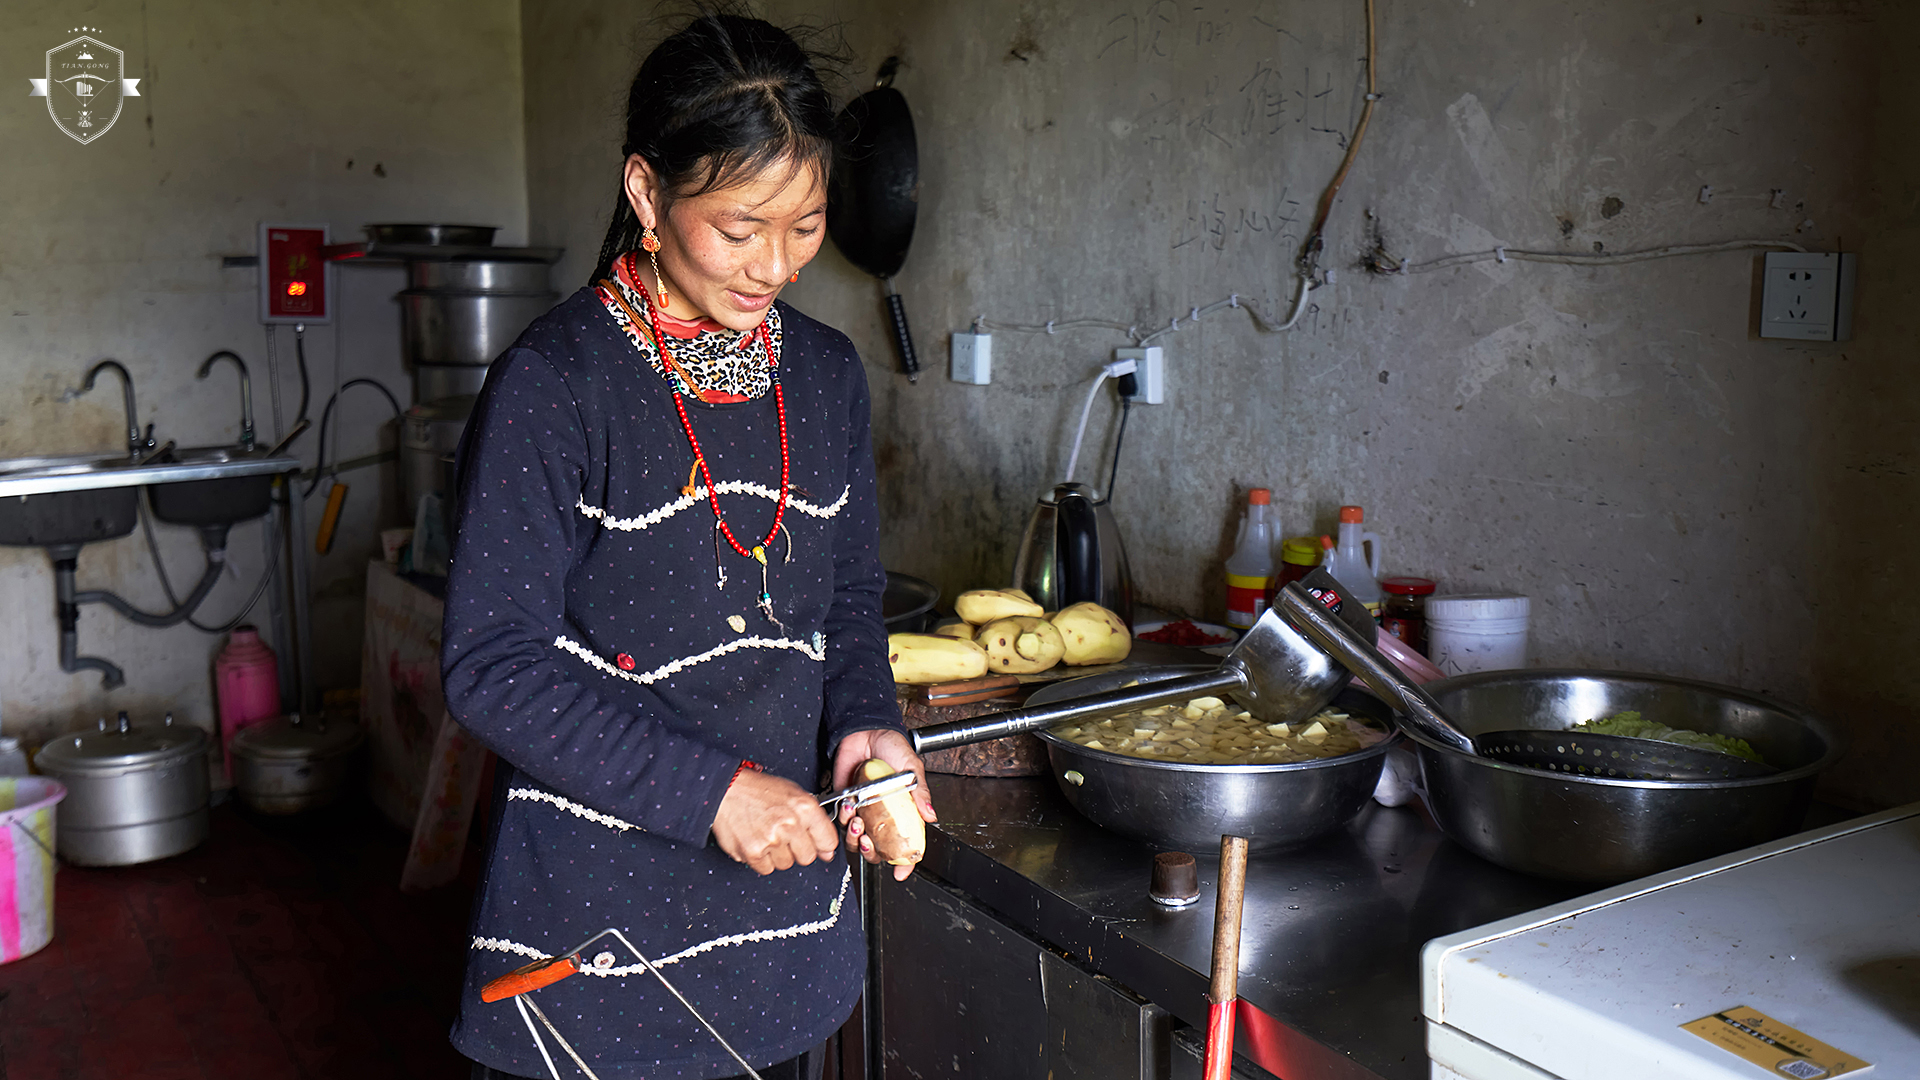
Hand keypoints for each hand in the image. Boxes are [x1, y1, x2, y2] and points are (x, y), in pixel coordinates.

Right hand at [711, 768, 839, 875]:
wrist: (726, 790)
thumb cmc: (759, 791)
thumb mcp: (794, 794)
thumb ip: (814, 820)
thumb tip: (827, 850)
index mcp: (805, 807)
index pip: (828, 841)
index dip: (823, 845)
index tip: (818, 845)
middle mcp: (790, 824)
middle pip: (807, 857)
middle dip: (798, 849)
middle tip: (785, 836)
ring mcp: (771, 840)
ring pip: (786, 864)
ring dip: (778, 854)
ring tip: (767, 835)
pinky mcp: (753, 852)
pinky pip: (766, 869)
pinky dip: (761, 859)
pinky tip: (756, 841)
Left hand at [832, 728, 936, 880]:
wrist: (865, 732)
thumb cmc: (891, 747)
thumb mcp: (911, 768)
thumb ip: (920, 792)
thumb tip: (931, 816)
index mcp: (903, 812)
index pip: (907, 844)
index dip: (906, 862)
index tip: (900, 874)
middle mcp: (884, 816)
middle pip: (879, 849)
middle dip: (872, 851)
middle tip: (869, 840)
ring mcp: (864, 811)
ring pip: (857, 839)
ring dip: (854, 835)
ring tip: (856, 819)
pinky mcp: (847, 803)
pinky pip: (841, 822)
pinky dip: (843, 817)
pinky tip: (848, 804)